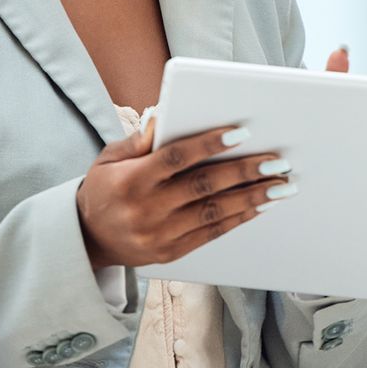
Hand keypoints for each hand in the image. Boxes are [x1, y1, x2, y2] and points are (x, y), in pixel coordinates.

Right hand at [76, 122, 291, 268]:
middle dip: (245, 172)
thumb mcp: (110, 158)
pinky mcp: (170, 253)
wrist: (85, 239)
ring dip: (252, 198)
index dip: (210, 144)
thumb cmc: (104, 188)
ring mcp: (159, 235)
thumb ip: (139, 140)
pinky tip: (259, 206)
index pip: (177, 158)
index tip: (241, 132)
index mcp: (131, 181)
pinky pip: (211, 234)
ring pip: (214, 213)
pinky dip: (238, 219)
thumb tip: (166, 115)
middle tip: (277, 161)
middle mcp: (146, 209)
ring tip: (281, 186)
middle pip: (204, 186)